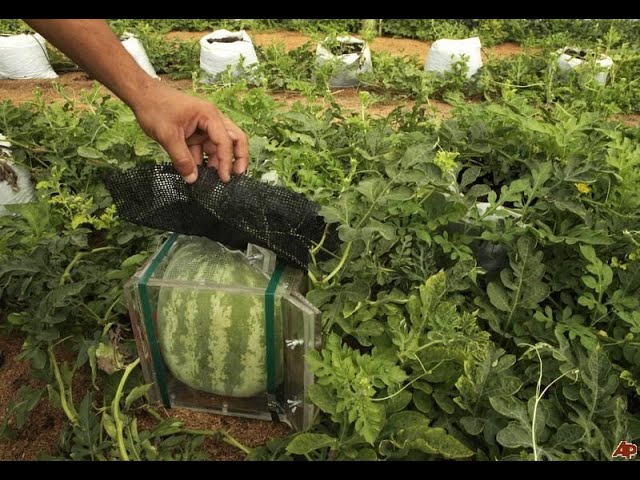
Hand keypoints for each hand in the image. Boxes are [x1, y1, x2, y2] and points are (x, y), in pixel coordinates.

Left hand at [131, 83, 248, 182]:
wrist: (141, 95)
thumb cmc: (155, 108)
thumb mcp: (167, 136)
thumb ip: (181, 159)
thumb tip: (192, 179)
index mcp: (209, 115)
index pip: (225, 141)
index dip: (226, 161)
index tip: (224, 179)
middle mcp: (211, 119)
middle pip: (234, 138)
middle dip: (237, 157)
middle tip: (237, 176)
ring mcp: (204, 125)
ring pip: (219, 145)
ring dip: (217, 161)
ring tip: (211, 179)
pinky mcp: (195, 131)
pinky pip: (204, 147)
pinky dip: (203, 159)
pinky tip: (196, 171)